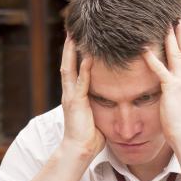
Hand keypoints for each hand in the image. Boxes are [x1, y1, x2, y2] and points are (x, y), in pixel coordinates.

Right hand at [60, 35, 104, 157]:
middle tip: (72, 30)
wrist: (79, 150)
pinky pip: (80, 82)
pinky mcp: (76, 103)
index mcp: (75, 96)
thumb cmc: (89, 138)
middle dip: (69, 48)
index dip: (75, 56)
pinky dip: (84, 69)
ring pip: (70, 69)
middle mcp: (70, 93)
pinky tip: (87, 56)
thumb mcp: (95, 118)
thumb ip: (100, 107)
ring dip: (72, 52)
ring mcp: (71, 97)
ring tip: (74, 36)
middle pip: (68, 64)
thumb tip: (113, 104)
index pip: (74, 71)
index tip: (78, 42)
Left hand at [143, 20, 180, 146]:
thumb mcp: (180, 106)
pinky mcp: (171, 89)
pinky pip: (161, 70)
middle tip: (178, 22)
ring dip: (171, 40)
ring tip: (166, 26)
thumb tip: (174, 96)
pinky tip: (145, 50)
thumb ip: (177, 97)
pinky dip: (153, 59)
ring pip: (177, 56)